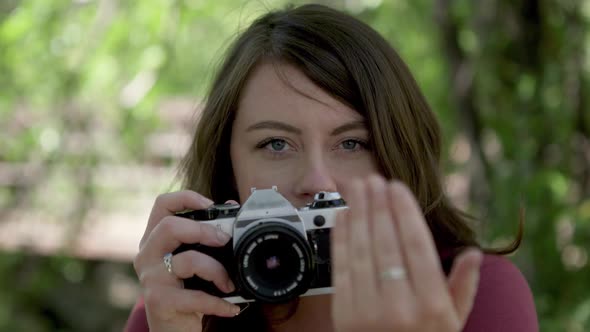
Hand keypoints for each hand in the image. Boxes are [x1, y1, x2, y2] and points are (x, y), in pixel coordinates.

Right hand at [133, 191, 240, 331]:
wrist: (172, 330)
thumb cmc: (186, 290)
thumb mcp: (194, 260)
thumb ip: (208, 234)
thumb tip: (233, 206)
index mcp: (154, 239)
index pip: (161, 204)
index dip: (186, 198)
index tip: (210, 204)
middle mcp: (147, 255)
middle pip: (170, 227)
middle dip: (203, 230)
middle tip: (224, 240)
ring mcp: (151, 278)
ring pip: (188, 261)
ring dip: (217, 271)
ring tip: (229, 284)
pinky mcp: (159, 301)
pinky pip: (196, 296)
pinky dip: (219, 302)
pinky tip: (231, 306)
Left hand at [331, 176, 482, 331]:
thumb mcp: (454, 322)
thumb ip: (464, 287)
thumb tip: (474, 253)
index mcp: (432, 304)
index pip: (416, 247)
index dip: (404, 213)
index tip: (397, 188)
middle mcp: (400, 306)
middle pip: (386, 243)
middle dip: (378, 207)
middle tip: (373, 180)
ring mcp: (368, 310)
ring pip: (361, 251)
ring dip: (358, 215)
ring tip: (357, 189)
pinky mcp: (344, 312)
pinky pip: (341, 268)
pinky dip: (341, 239)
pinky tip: (342, 217)